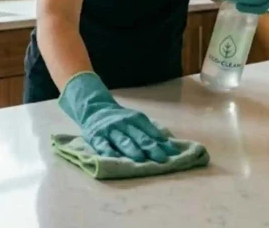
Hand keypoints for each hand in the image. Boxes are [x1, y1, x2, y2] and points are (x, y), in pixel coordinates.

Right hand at [58, 72, 178, 162]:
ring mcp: (110, 130)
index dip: (163, 143)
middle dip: (151, 148)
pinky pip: (103, 146)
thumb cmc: (121, 120)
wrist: (94, 109)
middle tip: (162, 159)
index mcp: (136, 118)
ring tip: (141, 159)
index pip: (151, 132)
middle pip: (139, 137)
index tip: (174, 154)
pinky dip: (109, 152)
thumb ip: (150, 132)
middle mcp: (124, 123)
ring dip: (133, 150)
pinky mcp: (96, 137)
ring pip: (123, 141)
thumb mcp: (135, 120)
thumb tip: (171, 148)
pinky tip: (115, 159)